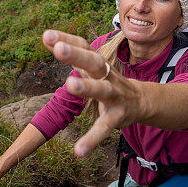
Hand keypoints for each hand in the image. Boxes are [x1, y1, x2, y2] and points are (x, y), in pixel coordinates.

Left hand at [42, 30, 148, 157]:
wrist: (142, 101)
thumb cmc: (107, 80)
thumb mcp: (91, 66)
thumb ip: (70, 53)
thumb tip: (46, 35)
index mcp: (98, 63)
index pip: (83, 46)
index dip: (66, 39)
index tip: (46, 35)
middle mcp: (107, 75)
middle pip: (93, 62)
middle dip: (76, 54)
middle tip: (59, 48)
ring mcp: (114, 95)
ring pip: (102, 89)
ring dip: (87, 87)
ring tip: (69, 85)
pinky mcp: (117, 117)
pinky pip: (104, 127)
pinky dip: (92, 139)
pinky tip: (79, 151)